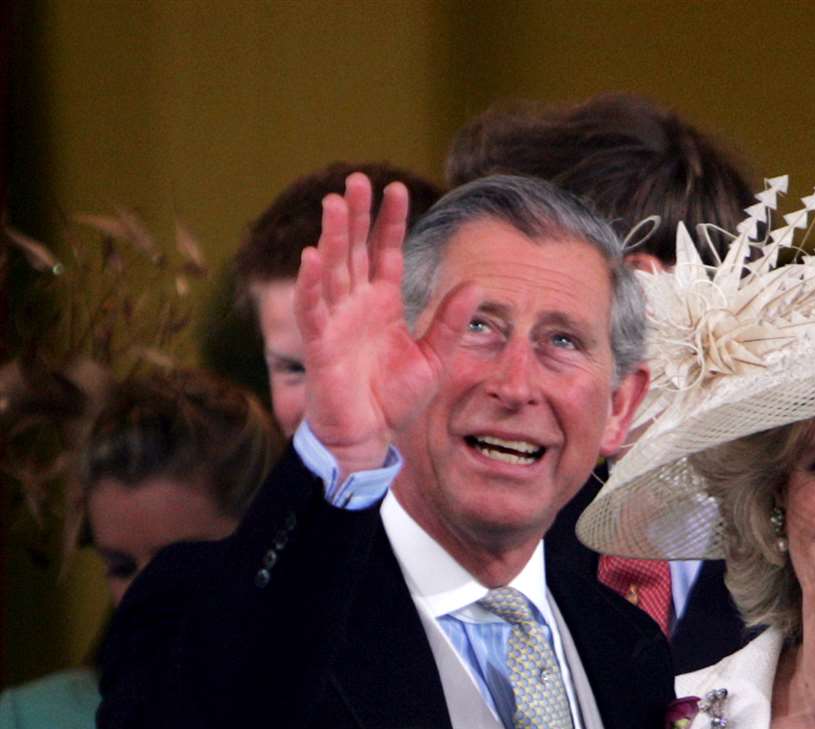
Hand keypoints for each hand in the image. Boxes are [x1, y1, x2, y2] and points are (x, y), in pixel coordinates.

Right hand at [293, 173, 474, 473]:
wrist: (369, 437)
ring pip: (333, 270)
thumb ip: (450, 322)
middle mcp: (357, 305)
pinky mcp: (320, 344)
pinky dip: (312, 285)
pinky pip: (314, 309)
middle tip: (358, 180)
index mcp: (384, 304)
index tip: (397, 188)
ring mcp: (336, 321)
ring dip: (332, 237)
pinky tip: (313, 256)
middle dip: (356, 216)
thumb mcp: (433, 358)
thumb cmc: (395, 399)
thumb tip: (477, 285)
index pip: (386, 252)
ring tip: (335, 203)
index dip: (390, 221)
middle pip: (355, 250)